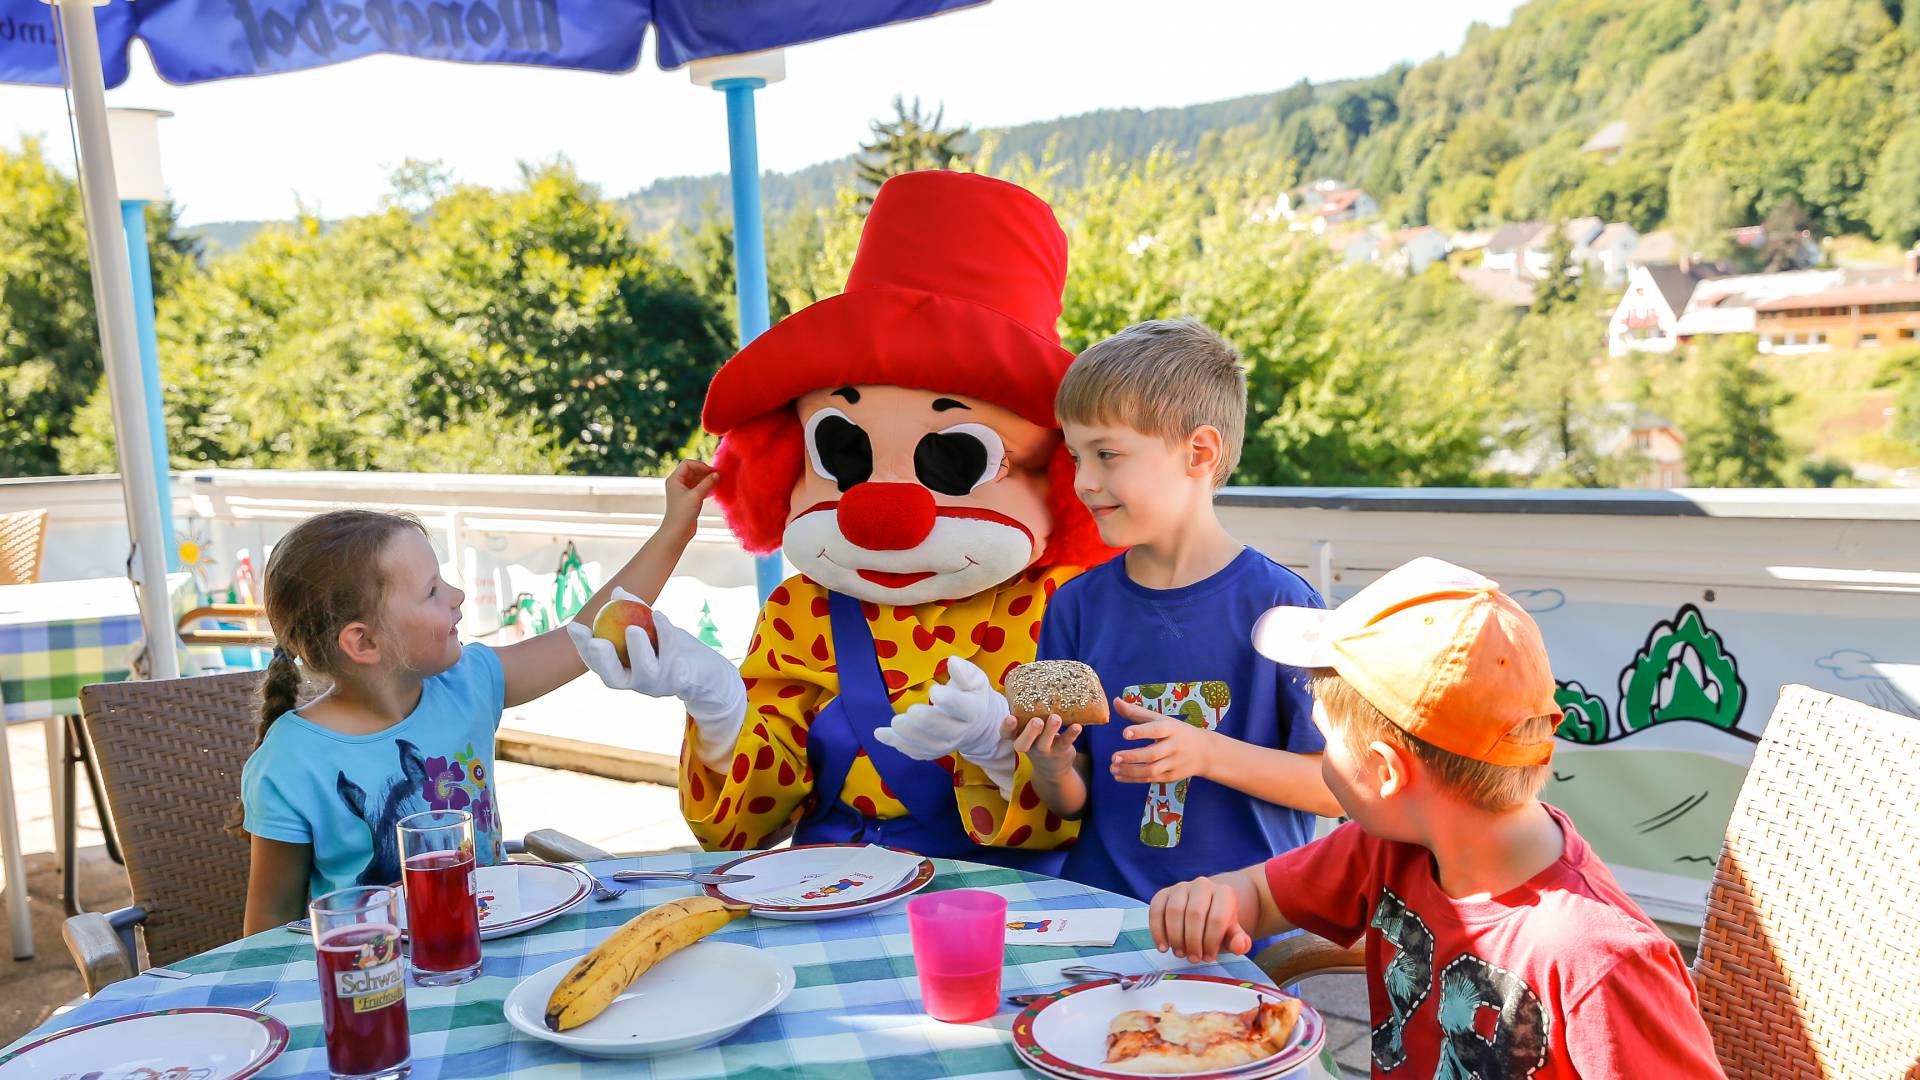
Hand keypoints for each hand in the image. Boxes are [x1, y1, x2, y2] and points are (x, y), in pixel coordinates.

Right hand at [567, 604, 743, 769]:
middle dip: (602, 660)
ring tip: (633, 629)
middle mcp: (636, 683)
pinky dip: (665, 634)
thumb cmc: (670, 646)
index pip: (597, 663)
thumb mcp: (650, 628)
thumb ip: (633, 611)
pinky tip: (660, 615)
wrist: (705, 668)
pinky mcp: (678, 679)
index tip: (574, 627)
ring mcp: (657, 685)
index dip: (582, 648)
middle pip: (612, 678)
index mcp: (622, 671)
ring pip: (644, 671)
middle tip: (597, 640)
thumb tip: (617, 592)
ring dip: (638, 650)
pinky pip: (670, 655)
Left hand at [662, 460, 718, 533]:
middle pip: (693, 470)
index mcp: (674, 479)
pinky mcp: (688, 498)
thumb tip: (717, 474)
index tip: (711, 472)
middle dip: (705, 473)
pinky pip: (698, 488)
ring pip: (696, 479)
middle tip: (717, 477)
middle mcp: (677, 483)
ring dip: (707, 480)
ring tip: (717, 484)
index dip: (700, 465)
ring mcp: (683, 491)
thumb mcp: (696, 496)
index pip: (688, 464)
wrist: (677, 531)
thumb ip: (707, 483)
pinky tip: (714, 491)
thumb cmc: (683, 513)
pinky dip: (706, 487)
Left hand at [875, 657, 1016, 796]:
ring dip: (909, 736)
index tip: (935, 690)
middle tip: (910, 712)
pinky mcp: (932, 752)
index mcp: (973, 710)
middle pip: (945, 731)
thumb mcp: (975, 680)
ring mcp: (946, 745)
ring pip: (928, 746)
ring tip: (895, 722)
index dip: (950, 700)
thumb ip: (965, 671)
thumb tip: (953, 661)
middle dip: (926, 722)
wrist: (977, 724)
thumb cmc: (971, 695)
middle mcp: (961, 731)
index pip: (964, 708)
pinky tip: (881, 734)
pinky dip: (897, 744)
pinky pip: (915, 752)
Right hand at [1002, 713, 1081, 780]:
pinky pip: (1065, 743)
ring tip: (1056, 718)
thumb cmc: (1039, 738)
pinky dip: (1071, 734)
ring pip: (1044, 743)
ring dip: (1050, 730)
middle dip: (1029, 732)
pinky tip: (1077, 726)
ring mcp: (1044, 751)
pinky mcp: (1060, 752)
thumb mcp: (1031, 728)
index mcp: (1018, 736)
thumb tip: (1037, 677)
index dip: (1007, 728)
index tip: (1010, 718)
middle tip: (1037, 721)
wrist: (1053, 768)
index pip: (1006, 734)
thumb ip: (1031, 711)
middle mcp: (1029, 746)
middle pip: (1023, 743)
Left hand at [1109, 697, 1218, 783]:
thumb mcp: (1160, 719)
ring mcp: (1173, 763)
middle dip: (1132, 757)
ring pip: (1151, 770)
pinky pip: (1151, 779)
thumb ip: (1136, 712)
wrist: (1205, 752)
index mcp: (1170, 728)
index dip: (1140, 731)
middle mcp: (1173, 746)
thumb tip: (1115, 701)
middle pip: (1152, 754)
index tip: (1125, 733)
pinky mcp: (1171, 776)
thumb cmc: (1177, 731)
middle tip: (1113, 757)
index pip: (1155, 730)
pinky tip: (1119, 776)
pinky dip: (1133, 779)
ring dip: (1130, 770)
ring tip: (1112, 768)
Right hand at [1150, 876, 1251, 962]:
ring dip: (1175, 937)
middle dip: (1192, 941)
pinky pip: (1156, 910)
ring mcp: (1181, 887)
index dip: (1211, 942)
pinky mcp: (1164, 893)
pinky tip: (1163, 946)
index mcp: (1224, 893)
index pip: (1217, 918)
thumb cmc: (1219, 926)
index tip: (1209, 957)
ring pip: (1174, 911)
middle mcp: (1202, 885)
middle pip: (1194, 914)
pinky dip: (1157, 930)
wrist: (1206, 909)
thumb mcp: (1232, 934)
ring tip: (1180, 953)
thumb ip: (1239, 941)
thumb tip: (1240, 946)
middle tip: (1193, 958)